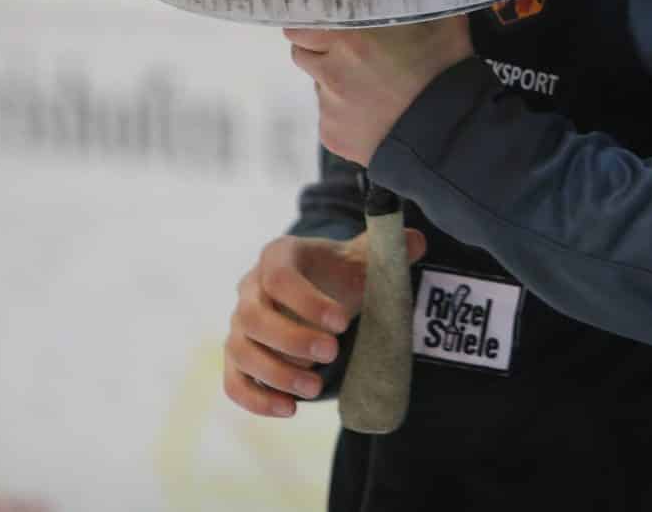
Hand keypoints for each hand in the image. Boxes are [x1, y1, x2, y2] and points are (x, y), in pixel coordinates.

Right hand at [223, 228, 427, 418]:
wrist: (321, 290)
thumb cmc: (341, 273)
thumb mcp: (364, 257)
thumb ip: (388, 248)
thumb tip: (418, 241)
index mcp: (278, 256)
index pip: (280, 277)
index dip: (307, 302)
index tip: (342, 322)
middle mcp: (249, 289)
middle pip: (253, 316)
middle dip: (292, 339)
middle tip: (332, 353)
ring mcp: (239, 325)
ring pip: (241, 351)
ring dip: (276, 374)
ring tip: (316, 388)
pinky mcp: (239, 358)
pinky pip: (234, 381)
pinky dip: (256, 398)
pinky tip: (289, 410)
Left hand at [283, 16, 473, 164]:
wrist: (451, 135)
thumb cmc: (448, 73)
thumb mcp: (441, 21)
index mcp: (348, 35)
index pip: (302, 20)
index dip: (317, 21)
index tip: (332, 23)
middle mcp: (330, 69)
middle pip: (302, 51)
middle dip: (320, 49)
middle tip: (354, 53)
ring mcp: (328, 106)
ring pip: (319, 84)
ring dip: (336, 81)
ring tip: (374, 87)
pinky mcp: (331, 135)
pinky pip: (331, 117)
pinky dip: (347, 114)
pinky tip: (376, 114)